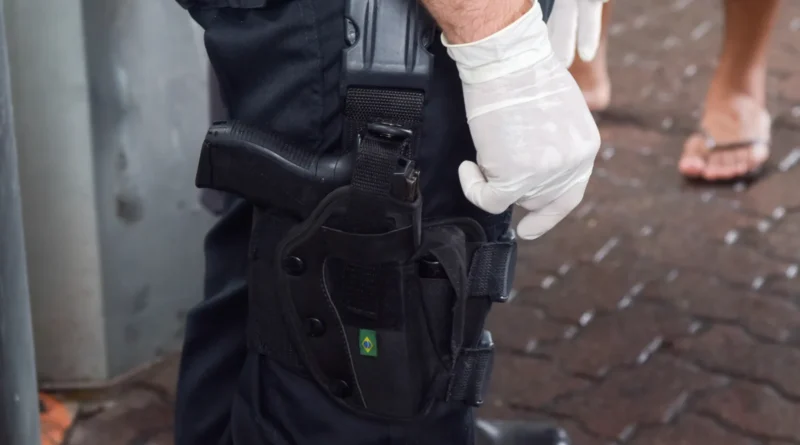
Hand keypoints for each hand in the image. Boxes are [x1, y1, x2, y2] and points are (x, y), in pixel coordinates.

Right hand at [443, 0, 600, 239]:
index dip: (547, 213)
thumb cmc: (525, 74)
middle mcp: (571, 165)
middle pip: (537, 198)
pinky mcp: (516, 178)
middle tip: (493, 163)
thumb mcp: (560, 110)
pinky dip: (473, 187)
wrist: (508, 61)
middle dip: (514, 186)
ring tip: (482, 151)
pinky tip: (467, 168)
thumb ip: (555, 141)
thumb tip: (532, 160)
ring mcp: (544, 174)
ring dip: (492, 179)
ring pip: (512, 198)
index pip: (569, 194)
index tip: (527, 227)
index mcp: (586, 148)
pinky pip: (489, 200)